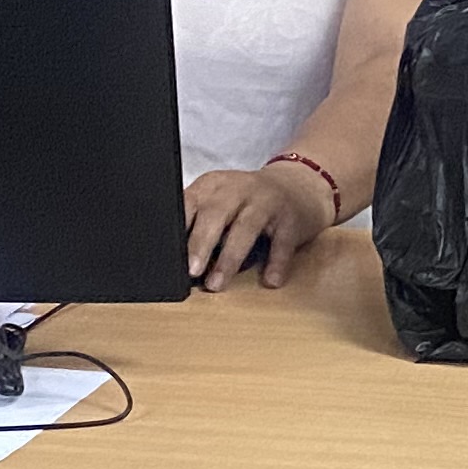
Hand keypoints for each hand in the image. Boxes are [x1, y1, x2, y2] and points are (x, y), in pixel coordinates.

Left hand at [184, 166, 333, 288]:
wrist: (299, 186)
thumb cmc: (249, 203)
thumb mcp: (220, 202)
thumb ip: (199, 221)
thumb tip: (174, 259)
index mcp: (213, 185)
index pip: (189, 203)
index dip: (178, 228)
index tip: (168, 254)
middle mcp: (238, 188)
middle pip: (215, 214)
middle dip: (201, 243)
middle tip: (191, 271)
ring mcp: (267, 201)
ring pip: (245, 228)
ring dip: (230, 258)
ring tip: (217, 283)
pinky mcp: (292, 217)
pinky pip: (282, 242)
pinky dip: (277, 262)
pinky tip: (271, 280)